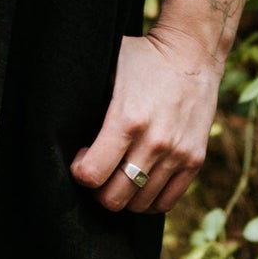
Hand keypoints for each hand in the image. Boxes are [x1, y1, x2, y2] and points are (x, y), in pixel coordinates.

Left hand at [71, 32, 220, 215]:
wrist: (192, 53)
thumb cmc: (143, 59)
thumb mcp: (108, 70)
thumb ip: (90, 104)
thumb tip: (63, 128)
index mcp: (127, 120)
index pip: (91, 175)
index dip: (79, 171)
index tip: (82, 156)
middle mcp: (154, 142)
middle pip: (114, 198)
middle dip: (98, 190)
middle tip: (99, 171)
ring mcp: (177, 154)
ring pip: (139, 205)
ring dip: (124, 195)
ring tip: (120, 174)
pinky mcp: (194, 160)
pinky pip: (166, 202)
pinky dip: (148, 200)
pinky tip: (140, 182)